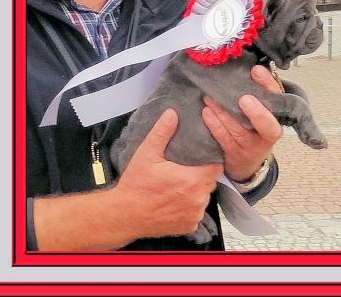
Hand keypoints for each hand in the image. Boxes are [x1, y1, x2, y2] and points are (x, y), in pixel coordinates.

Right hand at [114, 109, 222, 239]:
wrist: (124, 215)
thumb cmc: (136, 184)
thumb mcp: (147, 153)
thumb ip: (162, 132)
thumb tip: (172, 113)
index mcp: (192, 180)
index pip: (216, 166)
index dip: (211, 159)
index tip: (202, 156)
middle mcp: (198, 199)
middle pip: (211, 181)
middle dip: (202, 173)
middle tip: (188, 167)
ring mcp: (194, 214)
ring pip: (204, 196)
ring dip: (197, 190)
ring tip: (181, 183)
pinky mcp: (189, 226)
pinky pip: (197, 211)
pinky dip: (190, 206)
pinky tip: (177, 199)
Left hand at [202, 65, 282, 182]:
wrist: (247, 159)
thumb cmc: (255, 126)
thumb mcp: (263, 108)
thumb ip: (259, 91)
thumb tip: (249, 63)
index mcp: (278, 117)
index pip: (277, 99)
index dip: (267, 85)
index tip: (256, 70)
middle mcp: (268, 134)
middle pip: (266, 125)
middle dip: (256, 113)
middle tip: (243, 98)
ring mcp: (251, 146)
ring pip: (239, 131)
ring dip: (224, 114)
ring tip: (210, 97)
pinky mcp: (235, 154)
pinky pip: (224, 139)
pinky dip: (214, 125)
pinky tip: (206, 112)